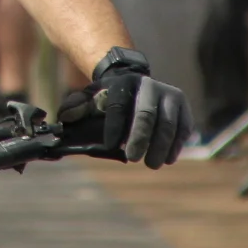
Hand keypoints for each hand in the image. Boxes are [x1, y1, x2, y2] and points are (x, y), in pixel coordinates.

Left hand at [57, 54, 192, 166]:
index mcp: (123, 83)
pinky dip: (176, 144)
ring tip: (151, 163)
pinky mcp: (183, 106)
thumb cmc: (110, 98)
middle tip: (132, 158)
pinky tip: (168, 158)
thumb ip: (76, 107)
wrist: (136, 84)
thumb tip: (64, 118)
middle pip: (146, 114)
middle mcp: (149, 85)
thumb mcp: (91, 98)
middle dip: (139, 138)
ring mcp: (169, 94)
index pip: (118, 106)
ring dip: (160, 146)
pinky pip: (183, 126)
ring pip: (168, 123)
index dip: (114, 127)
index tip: (110, 146)